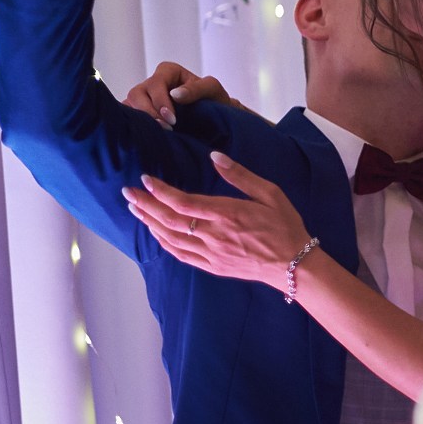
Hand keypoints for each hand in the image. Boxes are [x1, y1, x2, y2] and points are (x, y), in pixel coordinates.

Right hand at [122, 62, 235, 127]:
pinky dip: (133, 127)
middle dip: (148, 112)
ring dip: (140, 121)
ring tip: (159, 133)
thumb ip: (197, 89)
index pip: (155, 84)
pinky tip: (146, 136)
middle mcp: (152, 83)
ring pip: (128, 106)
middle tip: (166, 128)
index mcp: (167, 72)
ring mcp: (144, 99)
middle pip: (136, 94)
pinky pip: (128, 118)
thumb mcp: (212, 89)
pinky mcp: (140, 114)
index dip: (160, 101)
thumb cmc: (214, 100)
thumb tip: (175, 94)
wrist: (216, 118)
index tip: (173, 120)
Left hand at [122, 153, 310, 288]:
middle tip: (128, 193)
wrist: (294, 265)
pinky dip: (163, 243)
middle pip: (170, 220)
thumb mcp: (270, 193)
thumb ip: (241, 175)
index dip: (161, 191)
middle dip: (146, 205)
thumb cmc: (284, 226)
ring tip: (136, 210)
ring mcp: (211, 254)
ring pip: (170, 239)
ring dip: (150, 223)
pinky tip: (155, 232)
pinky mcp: (212, 266)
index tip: (146, 179)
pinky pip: (180, 255)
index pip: (184, 202)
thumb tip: (215, 157)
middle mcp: (215, 235)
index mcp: (228, 214)